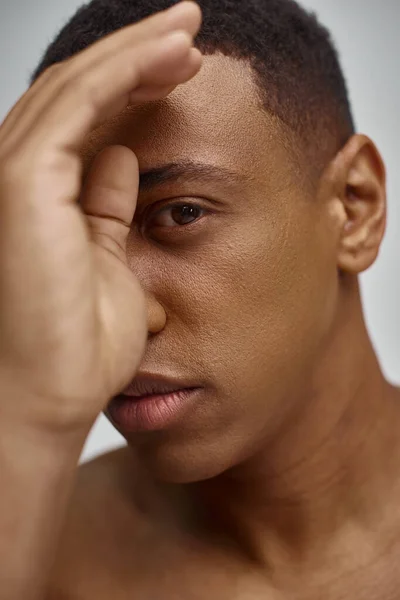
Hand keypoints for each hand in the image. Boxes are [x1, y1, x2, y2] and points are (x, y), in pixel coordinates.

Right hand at [0, 1, 201, 431]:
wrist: (50, 398)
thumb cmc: (81, 348)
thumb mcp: (110, 263)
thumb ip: (109, 210)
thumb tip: (123, 160)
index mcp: (43, 195)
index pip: (87, 121)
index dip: (134, 87)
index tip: (185, 71)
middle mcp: (21, 174)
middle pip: (81, 93)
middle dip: (137, 57)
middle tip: (191, 31)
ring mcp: (15, 173)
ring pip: (80, 86)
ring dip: (138, 51)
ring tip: (190, 30)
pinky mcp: (23, 179)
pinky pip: (83, 105)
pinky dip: (127, 71)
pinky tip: (173, 52)